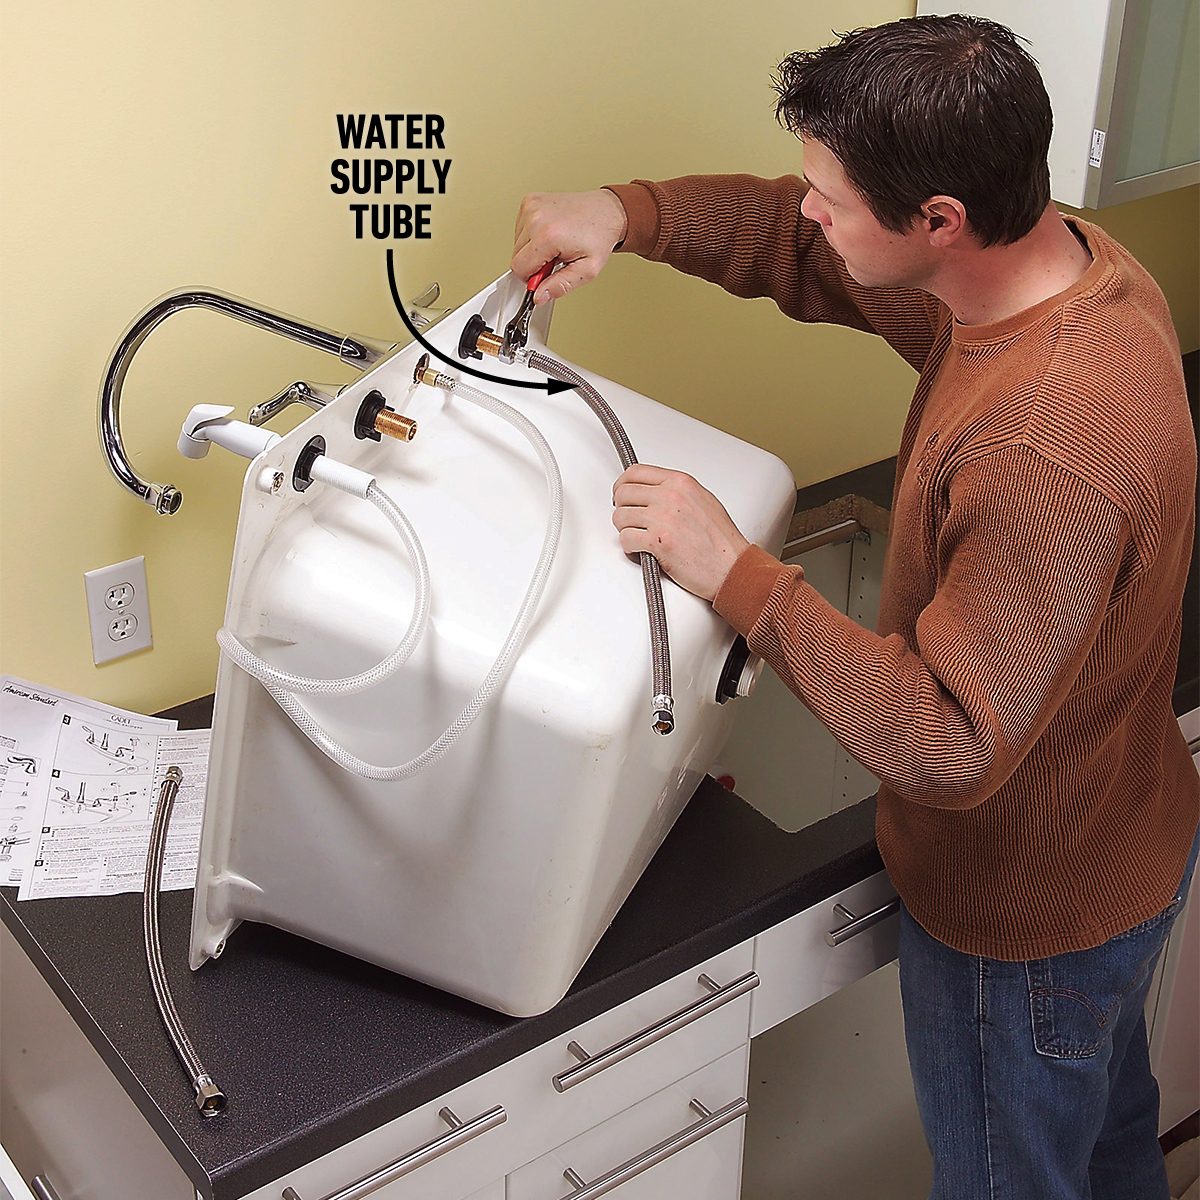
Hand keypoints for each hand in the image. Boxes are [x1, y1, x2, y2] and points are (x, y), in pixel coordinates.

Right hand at [512, 189, 627, 302]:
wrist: (606, 211)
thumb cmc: (599, 237)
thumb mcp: (587, 271)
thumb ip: (561, 286)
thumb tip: (539, 296)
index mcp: (547, 236)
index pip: (519, 268)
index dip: (532, 278)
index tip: (548, 273)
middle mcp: (536, 218)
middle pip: (516, 256)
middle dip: (534, 263)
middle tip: (556, 258)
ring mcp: (531, 206)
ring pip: (517, 243)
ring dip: (533, 249)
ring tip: (556, 244)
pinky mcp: (530, 200)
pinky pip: (520, 228)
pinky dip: (532, 235)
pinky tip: (551, 233)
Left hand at [612, 465, 749, 601]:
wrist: (732, 567)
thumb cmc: (722, 540)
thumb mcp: (702, 500)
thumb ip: (676, 491)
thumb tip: (651, 491)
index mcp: (680, 482)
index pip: (635, 472)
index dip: (623, 485)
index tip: (622, 495)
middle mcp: (670, 496)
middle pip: (623, 493)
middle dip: (622, 508)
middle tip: (629, 520)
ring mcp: (663, 518)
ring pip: (620, 517)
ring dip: (625, 529)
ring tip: (639, 537)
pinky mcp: (657, 542)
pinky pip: (625, 539)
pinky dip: (629, 547)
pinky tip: (641, 550)